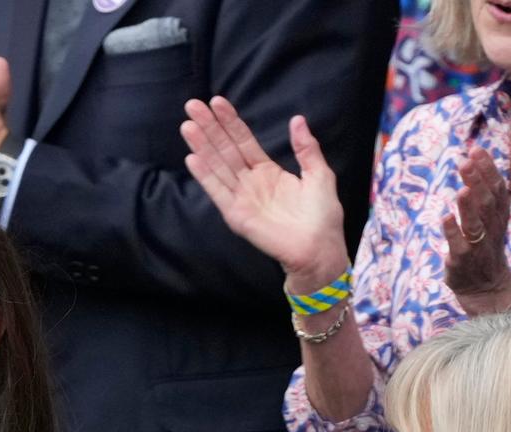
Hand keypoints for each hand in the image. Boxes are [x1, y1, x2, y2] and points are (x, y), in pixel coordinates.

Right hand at [180, 98, 349, 287]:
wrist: (320, 249)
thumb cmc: (322, 217)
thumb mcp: (319, 174)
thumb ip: (306, 148)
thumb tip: (297, 120)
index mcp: (268, 172)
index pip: (243, 141)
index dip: (230, 122)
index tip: (217, 102)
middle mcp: (251, 183)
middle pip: (225, 149)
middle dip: (209, 128)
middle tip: (193, 105)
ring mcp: (242, 198)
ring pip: (218, 166)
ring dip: (202, 146)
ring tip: (188, 126)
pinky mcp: (237, 215)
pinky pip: (218, 192)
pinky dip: (205, 175)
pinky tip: (193, 157)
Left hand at [445, 146, 510, 315]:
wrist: (488, 290)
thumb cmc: (485, 249)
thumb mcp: (490, 220)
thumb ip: (484, 191)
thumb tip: (474, 157)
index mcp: (498, 217)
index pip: (497, 188)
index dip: (488, 169)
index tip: (476, 149)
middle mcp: (491, 230)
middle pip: (487, 202)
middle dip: (477, 181)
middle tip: (466, 161)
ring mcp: (478, 246)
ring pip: (476, 224)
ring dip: (468, 207)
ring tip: (462, 189)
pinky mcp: (462, 262)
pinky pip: (459, 246)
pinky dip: (453, 232)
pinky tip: (446, 217)